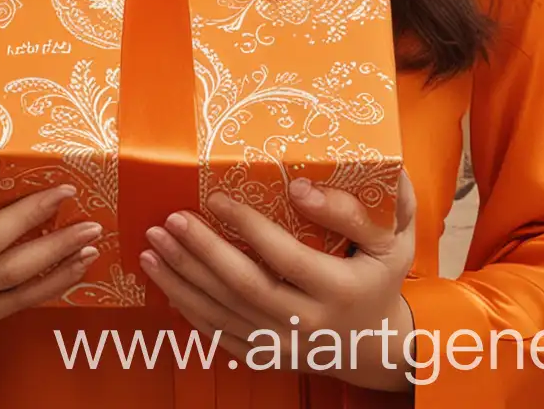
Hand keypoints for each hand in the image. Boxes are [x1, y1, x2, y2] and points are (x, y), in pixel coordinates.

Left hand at [139, 169, 418, 392]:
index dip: (247, 228)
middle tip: (168, 221)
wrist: (380, 345)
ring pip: (224, 313)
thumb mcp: (392, 239)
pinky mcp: (268, 356)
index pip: (284, 257)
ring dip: (182, 280)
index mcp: (339, 289)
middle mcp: (309, 323)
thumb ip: (356, 210)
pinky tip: (165, 283)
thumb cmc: (384, 276)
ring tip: (151, 248)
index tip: (215, 197)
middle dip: (200, 253)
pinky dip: (189, 310)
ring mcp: (285, 345)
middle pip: (244, 287)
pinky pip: (220, 335)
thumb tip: (302, 186)